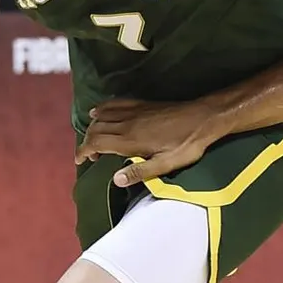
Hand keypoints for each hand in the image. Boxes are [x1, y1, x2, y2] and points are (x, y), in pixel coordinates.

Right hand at [75, 98, 222, 185]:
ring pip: (102, 115)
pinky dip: (102, 107)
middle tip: (90, 156)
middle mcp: (127, 123)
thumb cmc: (187, 145)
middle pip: (95, 129)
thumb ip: (141, 171)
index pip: (96, 143)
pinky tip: (98, 111)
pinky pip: (115, 103)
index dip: (83, 151)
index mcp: (131, 140)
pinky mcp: (142, 104)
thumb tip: (116, 180)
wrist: (203, 117)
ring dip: (93, 126)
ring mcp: (134, 111)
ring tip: (93, 139)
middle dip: (87, 141)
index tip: (79, 160)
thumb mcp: (166, 164)